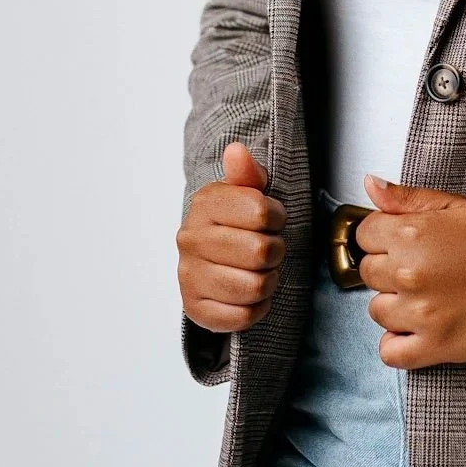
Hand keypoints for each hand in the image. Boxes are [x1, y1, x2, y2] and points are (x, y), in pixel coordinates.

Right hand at [177, 142, 288, 332]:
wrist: (211, 259)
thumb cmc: (238, 222)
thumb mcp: (247, 191)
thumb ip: (247, 172)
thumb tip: (237, 150)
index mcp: (204, 204)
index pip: (261, 211)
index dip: (276, 217)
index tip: (270, 220)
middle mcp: (190, 239)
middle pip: (261, 252)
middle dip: (275, 251)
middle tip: (266, 248)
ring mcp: (189, 276)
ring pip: (255, 286)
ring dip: (268, 280)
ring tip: (259, 270)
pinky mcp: (195, 309)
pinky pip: (243, 316)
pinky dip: (256, 308)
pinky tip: (249, 293)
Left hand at [354, 175, 465, 368]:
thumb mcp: (458, 206)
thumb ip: (409, 198)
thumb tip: (371, 186)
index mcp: (413, 234)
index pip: (363, 234)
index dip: (381, 236)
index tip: (398, 242)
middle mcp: (410, 274)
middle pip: (367, 272)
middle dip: (388, 268)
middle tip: (421, 268)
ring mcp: (420, 313)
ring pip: (376, 311)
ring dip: (395, 305)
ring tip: (426, 296)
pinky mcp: (435, 347)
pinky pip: (389, 352)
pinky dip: (397, 344)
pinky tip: (417, 328)